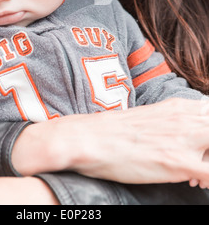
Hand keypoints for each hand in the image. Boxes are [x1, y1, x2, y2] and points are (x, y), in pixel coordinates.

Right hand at [12, 98, 208, 185]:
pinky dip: (206, 181)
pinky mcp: (178, 162)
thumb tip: (189, 133)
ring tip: (191, 172)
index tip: (199, 146)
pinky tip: (190, 181)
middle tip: (196, 159)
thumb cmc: (116, 131)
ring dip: (207, 162)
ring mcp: (184, 140)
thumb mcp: (152, 116)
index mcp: (180, 107)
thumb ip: (176, 121)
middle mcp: (186, 119)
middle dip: (208, 147)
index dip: (207, 132)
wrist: (92, 137)